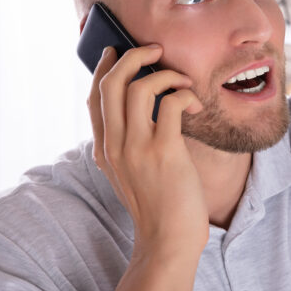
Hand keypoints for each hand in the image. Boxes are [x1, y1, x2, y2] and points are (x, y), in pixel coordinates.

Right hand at [89, 44, 207, 261]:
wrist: (168, 240)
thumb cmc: (159, 204)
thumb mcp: (132, 173)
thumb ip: (130, 144)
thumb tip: (146, 110)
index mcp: (104, 149)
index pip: (94, 97)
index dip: (104, 68)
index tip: (117, 50)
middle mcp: (114, 146)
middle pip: (111, 83)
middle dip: (133, 56)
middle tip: (156, 50)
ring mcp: (136, 148)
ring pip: (139, 87)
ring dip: (166, 74)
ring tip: (184, 82)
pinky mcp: (164, 152)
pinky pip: (172, 104)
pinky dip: (185, 94)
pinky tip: (195, 105)